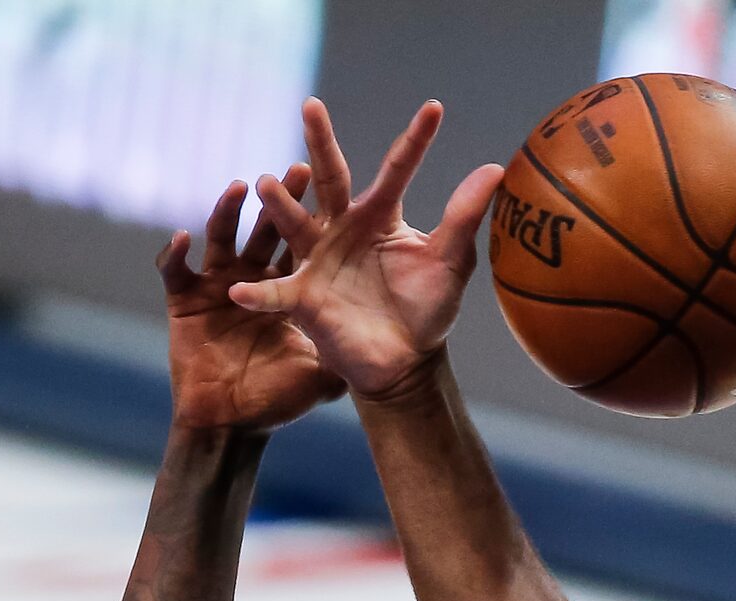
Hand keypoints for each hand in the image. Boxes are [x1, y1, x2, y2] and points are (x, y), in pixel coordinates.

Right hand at [160, 172, 343, 432]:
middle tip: (296, 170)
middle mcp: (254, 277)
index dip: (320, 214)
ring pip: (224, 238)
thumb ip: (356, 351)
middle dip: (282, 200)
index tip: (340, 185)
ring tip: (240, 188)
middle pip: (271, 228)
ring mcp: (217, 284)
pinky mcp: (184, 301)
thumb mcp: (327, 373)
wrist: (235, 424)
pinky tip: (184, 239)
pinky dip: (175, 255)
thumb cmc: (280, 400)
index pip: (308, 241)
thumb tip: (405, 343)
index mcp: (291, 287)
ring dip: (229, 212)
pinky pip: (175, 272)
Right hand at [231, 98, 502, 401]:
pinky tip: (240, 294)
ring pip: (294, 224)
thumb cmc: (427, 309)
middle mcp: (342, 227)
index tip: (435, 107)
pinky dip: (258, 295)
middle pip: (329, 179)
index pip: (398, 170)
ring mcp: (317, 259)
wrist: (406, 361)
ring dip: (280, 205)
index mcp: (380, 216)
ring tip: (268, 183)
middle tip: (312, 105)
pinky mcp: (302, 297)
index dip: (416, 141)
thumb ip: (464, 216)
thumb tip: (495, 168)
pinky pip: (275, 294)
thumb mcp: (451, 261)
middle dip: (320, 143)